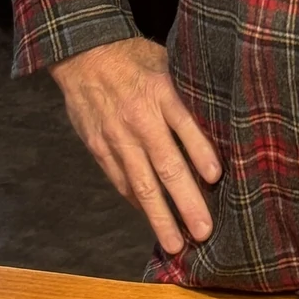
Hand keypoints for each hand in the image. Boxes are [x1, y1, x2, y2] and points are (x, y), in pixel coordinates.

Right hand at [49, 37, 221, 254]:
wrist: (82, 54)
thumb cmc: (132, 56)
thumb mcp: (165, 61)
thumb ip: (185, 90)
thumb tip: (216, 115)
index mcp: (160, 93)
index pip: (185, 126)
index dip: (200, 153)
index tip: (216, 178)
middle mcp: (139, 120)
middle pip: (166, 166)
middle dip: (186, 202)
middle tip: (204, 231)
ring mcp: (117, 138)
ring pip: (141, 184)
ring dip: (159, 216)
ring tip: (175, 243)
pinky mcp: (99, 148)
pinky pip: (120, 180)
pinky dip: (136, 201)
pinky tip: (149, 218)